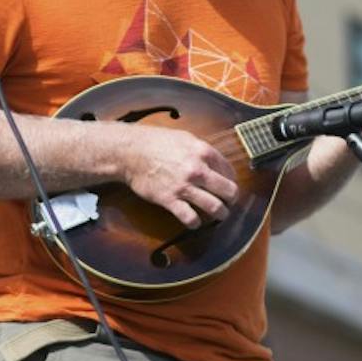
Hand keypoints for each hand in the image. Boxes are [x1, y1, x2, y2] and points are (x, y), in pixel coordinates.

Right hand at [115, 124, 237, 228]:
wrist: (130, 152)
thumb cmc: (155, 142)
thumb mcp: (184, 137)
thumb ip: (201, 149)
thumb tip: (215, 162)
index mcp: (202, 151)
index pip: (228, 170)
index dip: (230, 179)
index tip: (228, 184)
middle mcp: (197, 169)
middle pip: (228, 190)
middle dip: (232, 198)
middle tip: (229, 201)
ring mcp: (184, 186)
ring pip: (215, 207)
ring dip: (221, 213)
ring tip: (220, 214)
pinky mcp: (170, 199)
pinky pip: (190, 217)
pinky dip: (195, 223)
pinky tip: (194, 221)